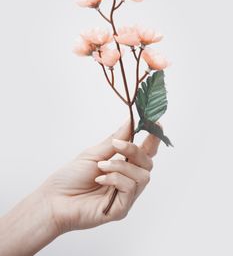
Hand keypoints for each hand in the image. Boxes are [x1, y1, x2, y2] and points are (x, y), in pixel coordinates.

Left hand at [40, 120, 159, 233]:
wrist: (54, 200)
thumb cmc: (71, 176)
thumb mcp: (94, 153)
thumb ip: (116, 139)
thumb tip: (130, 120)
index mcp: (123, 166)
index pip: (145, 153)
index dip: (153, 139)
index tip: (155, 123)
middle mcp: (127, 180)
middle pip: (148, 163)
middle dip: (134, 150)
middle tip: (116, 145)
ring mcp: (126, 196)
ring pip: (143, 176)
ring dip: (121, 166)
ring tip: (101, 166)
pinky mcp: (121, 209)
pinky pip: (130, 188)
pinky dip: (116, 179)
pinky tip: (100, 179)